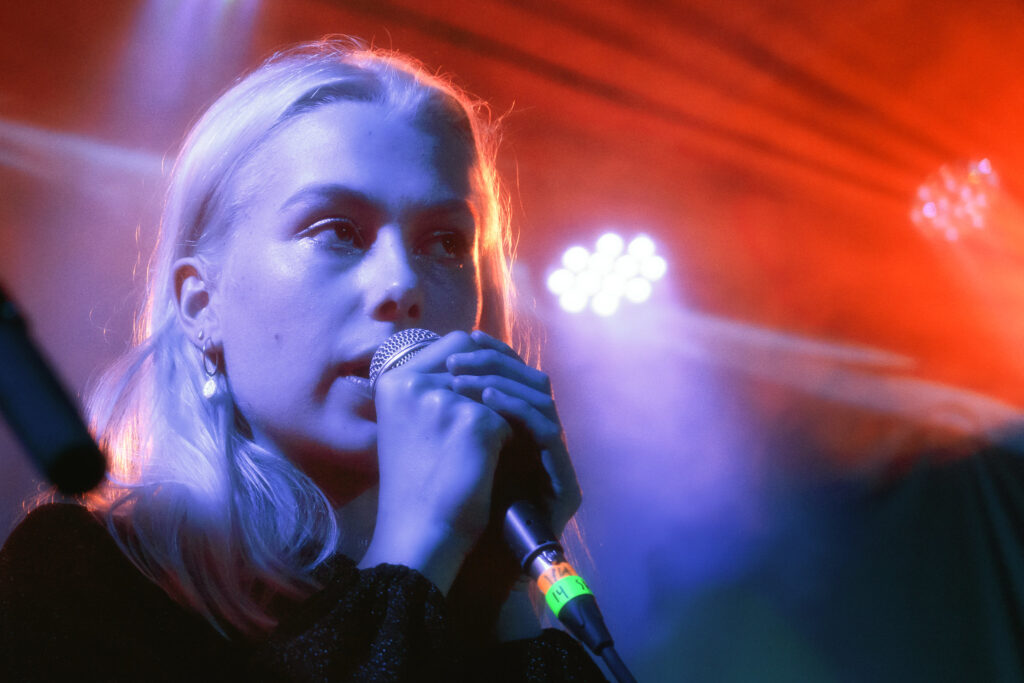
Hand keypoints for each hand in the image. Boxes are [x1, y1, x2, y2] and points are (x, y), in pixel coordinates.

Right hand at [361, 331, 511, 593]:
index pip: (452, 344)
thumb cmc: (413, 486)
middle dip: (504, 368)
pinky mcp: (474, 421)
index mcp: (394, 381)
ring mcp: (444, 399)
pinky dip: (513, 435)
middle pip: (477, 354)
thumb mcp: (410, 426)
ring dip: (512, 403)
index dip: (482, 354)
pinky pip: (509, 417)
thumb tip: (479, 363)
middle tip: (522, 389)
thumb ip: (434, 392)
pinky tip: (508, 455)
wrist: (418, 533)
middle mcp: (413, 382)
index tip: (501, 371)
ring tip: (522, 423)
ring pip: (497, 385)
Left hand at [447, 330, 581, 539]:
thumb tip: (427, 365)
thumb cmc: (451, 510)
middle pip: (532, 380)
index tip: (460, 339)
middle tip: (456, 358)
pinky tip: (484, 403)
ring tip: (461, 379)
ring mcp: (556, 463)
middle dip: (494, 361)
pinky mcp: (565, 486)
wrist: (469, 568)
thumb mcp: (444, 447)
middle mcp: (542, 441)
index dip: (493, 352)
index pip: (516, 375)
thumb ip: (449, 413)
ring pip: (541, 400)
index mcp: (518, 429)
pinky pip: (547, 433)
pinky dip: (516, 411)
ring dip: (500, 382)